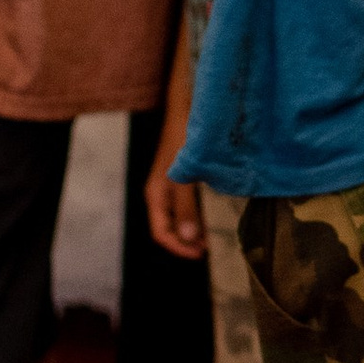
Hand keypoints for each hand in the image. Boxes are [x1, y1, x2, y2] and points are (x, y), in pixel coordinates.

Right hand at [144, 143, 206, 260]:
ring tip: (207, 243)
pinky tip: (206, 223)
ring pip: (177, 218)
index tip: (199, 254)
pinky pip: (184, 206)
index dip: (178, 247)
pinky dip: (194, 218)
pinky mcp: (181, 178)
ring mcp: (170, 186)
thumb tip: (189, 238)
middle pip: (168, 228)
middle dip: (185, 242)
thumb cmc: (183, 138)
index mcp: (156, 195)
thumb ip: (187, 207)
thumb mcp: (185, 175)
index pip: (161, 232)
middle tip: (206, 251)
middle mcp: (160, 193)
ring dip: (190, 232)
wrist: (187, 108)